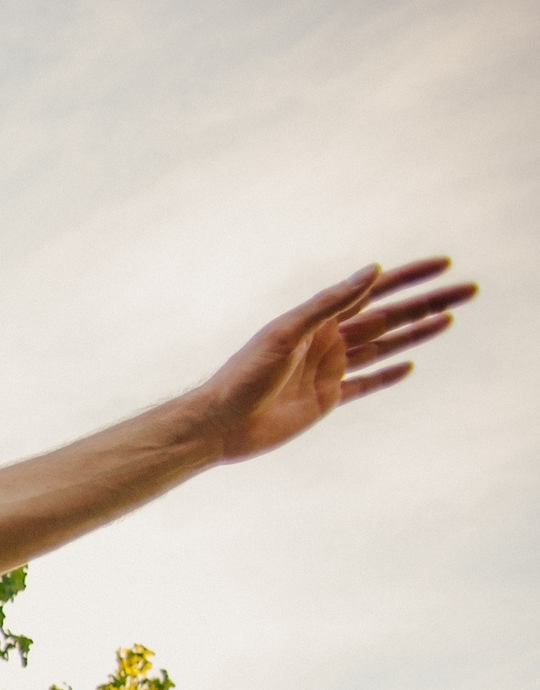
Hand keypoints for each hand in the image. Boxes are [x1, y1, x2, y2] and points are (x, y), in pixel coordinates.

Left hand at [193, 259, 474, 462]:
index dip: (410, 277)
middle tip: (469, 290)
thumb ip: (329, 304)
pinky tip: (409, 366)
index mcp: (318, 319)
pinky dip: (387, 376)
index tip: (444, 264)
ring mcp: (330, 370)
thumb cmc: (244, 375)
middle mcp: (327, 340)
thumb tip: (373, 271)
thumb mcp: (286, 333)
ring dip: (416, 333)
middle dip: (428, 302)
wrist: (220, 424)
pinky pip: (365, 385)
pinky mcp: (327, 399)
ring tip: (449, 320)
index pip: (374, 290)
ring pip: (384, 347)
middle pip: (389, 316)